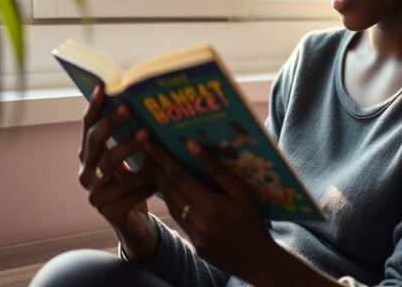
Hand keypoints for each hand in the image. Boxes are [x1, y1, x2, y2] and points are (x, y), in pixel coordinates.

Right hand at [78, 87, 158, 261]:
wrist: (134, 223)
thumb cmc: (134, 182)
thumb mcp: (129, 159)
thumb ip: (130, 138)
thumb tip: (147, 105)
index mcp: (88, 156)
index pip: (88, 127)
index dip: (94, 107)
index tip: (103, 87)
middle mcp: (86, 173)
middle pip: (96, 143)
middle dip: (111, 123)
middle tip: (127, 107)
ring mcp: (94, 193)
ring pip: (110, 166)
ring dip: (130, 148)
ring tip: (149, 136)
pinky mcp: (108, 211)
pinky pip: (128, 191)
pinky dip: (145, 180)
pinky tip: (160, 173)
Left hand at [142, 134, 278, 279]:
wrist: (258, 260)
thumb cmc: (253, 220)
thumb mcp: (243, 192)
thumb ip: (217, 169)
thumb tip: (193, 145)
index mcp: (211, 206)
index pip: (179, 177)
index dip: (162, 159)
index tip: (148, 142)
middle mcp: (198, 221)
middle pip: (169, 190)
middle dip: (154, 168)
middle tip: (142, 148)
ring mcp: (194, 235)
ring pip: (171, 204)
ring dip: (159, 183)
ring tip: (151, 165)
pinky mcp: (194, 244)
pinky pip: (179, 218)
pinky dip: (172, 201)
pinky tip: (168, 189)